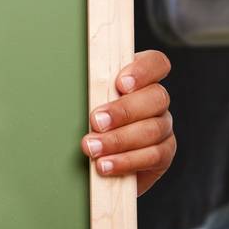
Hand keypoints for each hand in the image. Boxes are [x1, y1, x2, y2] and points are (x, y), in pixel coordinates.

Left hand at [80, 50, 175, 195]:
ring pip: (153, 129)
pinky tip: (106, 165)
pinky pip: (154, 155)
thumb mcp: (88, 101)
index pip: (156, 63)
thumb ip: (91, 90)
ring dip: (119, 140)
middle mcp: (156, 101)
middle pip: (156, 97)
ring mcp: (163, 126)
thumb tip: (64, 82)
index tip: (120, 84)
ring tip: (93, 148)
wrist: (98, 165)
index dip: (143, 70)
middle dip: (123, 110)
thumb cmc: (90, 122)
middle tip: (96, 121)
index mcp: (141, 79)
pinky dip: (127, 161)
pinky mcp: (164, 153)